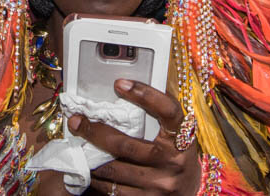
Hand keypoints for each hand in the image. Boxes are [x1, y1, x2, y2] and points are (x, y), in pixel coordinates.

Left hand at [68, 79, 200, 195]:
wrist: (193, 190)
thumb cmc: (179, 154)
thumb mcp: (177, 134)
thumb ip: (159, 115)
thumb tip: (125, 89)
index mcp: (183, 138)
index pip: (167, 110)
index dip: (145, 94)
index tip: (119, 84)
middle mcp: (172, 162)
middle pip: (126, 145)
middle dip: (95, 132)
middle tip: (76, 121)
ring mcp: (159, 185)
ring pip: (114, 169)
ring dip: (91, 157)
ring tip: (79, 144)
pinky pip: (114, 190)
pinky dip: (98, 179)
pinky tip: (89, 168)